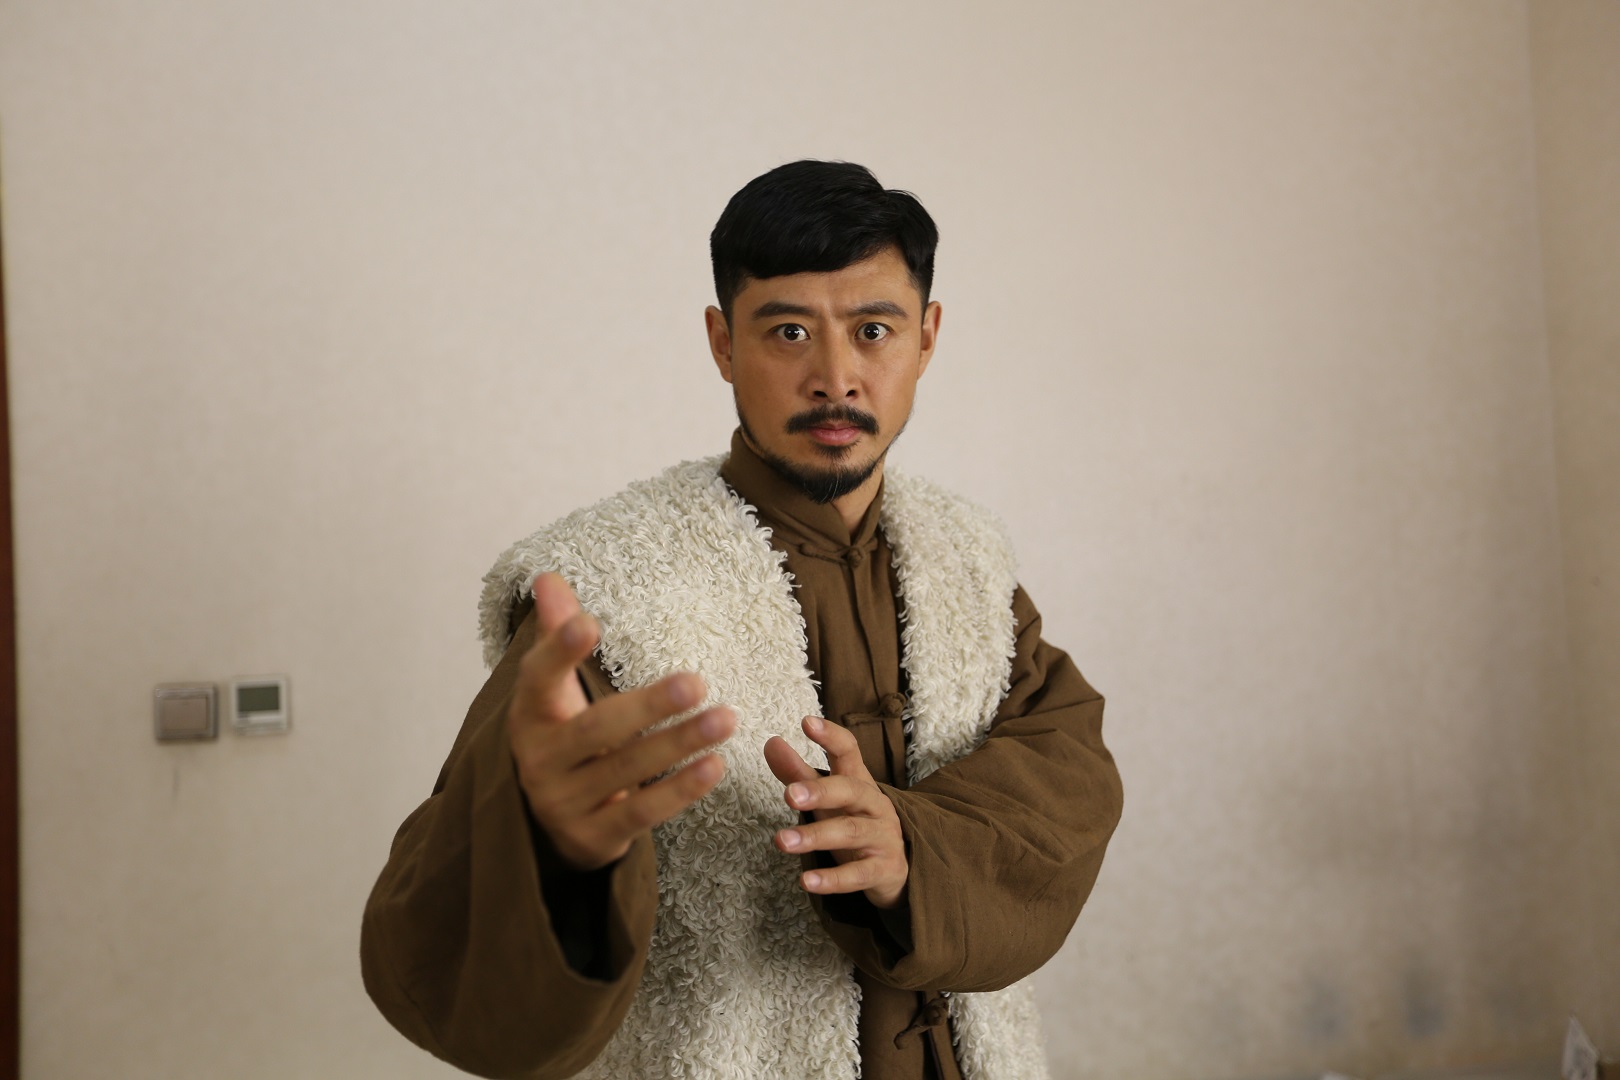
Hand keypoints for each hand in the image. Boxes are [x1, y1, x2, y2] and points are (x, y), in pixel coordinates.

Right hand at [509, 572, 736, 870]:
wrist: (551, 827)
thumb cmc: (564, 740)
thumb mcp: (555, 693)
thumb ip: (557, 634)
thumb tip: (548, 577)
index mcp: (529, 715)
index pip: (538, 679)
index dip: (559, 652)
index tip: (589, 622)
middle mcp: (539, 761)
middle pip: (596, 730)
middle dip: (648, 706)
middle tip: (697, 681)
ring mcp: (563, 803)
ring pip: (625, 771)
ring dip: (679, 744)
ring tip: (725, 719)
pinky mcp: (592, 838)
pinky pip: (641, 813)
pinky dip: (680, 790)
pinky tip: (715, 766)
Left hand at [763, 716, 908, 909]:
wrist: (895, 868)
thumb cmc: (854, 821)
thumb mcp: (828, 798)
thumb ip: (798, 773)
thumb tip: (771, 743)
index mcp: (859, 781)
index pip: (849, 751)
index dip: (831, 736)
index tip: (806, 722)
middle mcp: (874, 804)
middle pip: (851, 791)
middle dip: (820, 791)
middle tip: (789, 794)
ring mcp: (882, 837)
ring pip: (851, 832)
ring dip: (815, 837)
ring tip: (782, 841)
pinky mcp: (883, 870)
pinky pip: (858, 875)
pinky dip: (833, 879)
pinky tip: (807, 882)